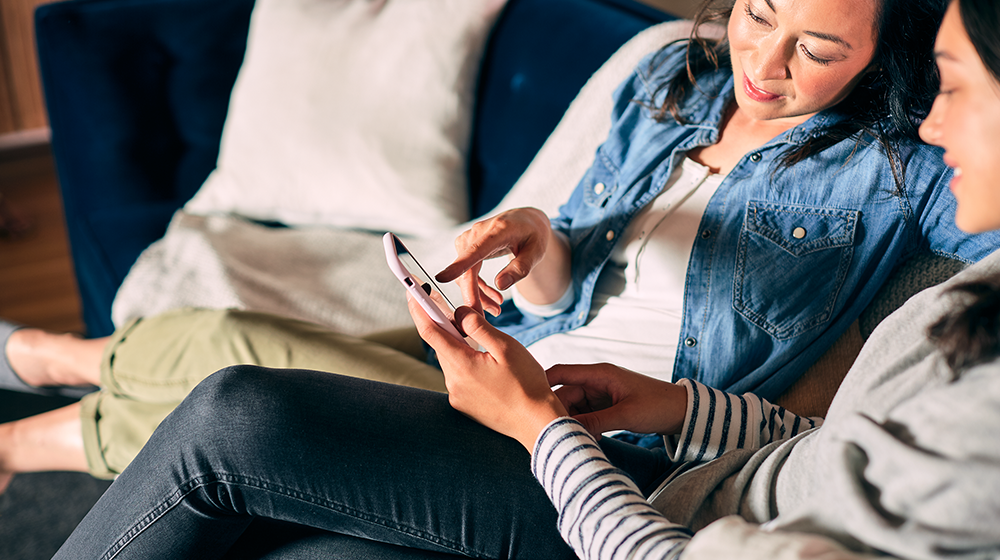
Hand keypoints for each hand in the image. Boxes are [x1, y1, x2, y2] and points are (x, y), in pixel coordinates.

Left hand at [407, 297, 567, 451]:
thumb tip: (459, 313)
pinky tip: (487, 364)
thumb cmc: (527, 384)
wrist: (539, 424)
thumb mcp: (506, 347)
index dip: (419, 308)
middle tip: (458, 311)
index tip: (413, 291)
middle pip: (441, 345)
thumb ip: (478, 327)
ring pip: (451, 360)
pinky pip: (459, 377)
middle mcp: (453, 382)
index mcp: (461, 365)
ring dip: (459, 346)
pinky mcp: (464, 405)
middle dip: (445, 325)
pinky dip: (466, 363)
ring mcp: (457, 396)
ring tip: (483, 341)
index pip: (429, 330)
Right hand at [435, 208, 562, 315]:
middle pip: (468, 269)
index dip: (458, 265)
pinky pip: (467, 271)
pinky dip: (476, 287)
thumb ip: (520, 268)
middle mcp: (479, 232)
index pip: (475, 250)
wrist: (527, 220)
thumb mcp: (536, 252)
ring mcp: (470, 238)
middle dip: (473, 296)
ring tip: (496, 308)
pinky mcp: (468, 245)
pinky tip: (493, 297)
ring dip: (477, 294)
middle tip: (486, 317)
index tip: (442, 278)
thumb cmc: (534, 234)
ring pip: (465, 273)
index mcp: (498, 231)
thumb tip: (500, 285)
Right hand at [548, 364, 686, 437]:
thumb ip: (595, 421)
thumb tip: (569, 430)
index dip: (542, 385)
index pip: (561, 373)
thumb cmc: (657, 406)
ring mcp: (600, 394)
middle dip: (559, 413)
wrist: (682, 411)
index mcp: (599, 373)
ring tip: (576, 438)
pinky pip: (586, 414)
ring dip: (573, 422)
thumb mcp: (625, 415)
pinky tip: (589, 438)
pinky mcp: (606, 406)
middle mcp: (596, 381)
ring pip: (574, 407)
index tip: (529, 402)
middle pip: (564, 394)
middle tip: (556, 433)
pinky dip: (584, 426)